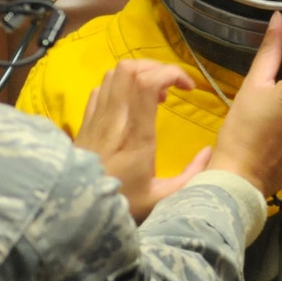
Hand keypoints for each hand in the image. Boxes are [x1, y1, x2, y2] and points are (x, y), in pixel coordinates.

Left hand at [74, 59, 211, 220]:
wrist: (72, 212)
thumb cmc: (119, 206)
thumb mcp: (161, 200)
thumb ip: (191, 176)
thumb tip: (209, 152)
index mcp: (136, 136)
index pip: (147, 83)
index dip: (171, 74)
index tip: (188, 88)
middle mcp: (114, 120)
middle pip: (129, 70)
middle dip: (156, 68)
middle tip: (172, 87)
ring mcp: (95, 119)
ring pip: (112, 74)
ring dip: (138, 75)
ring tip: (155, 96)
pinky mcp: (84, 123)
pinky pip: (100, 90)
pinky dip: (119, 87)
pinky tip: (130, 105)